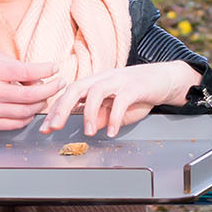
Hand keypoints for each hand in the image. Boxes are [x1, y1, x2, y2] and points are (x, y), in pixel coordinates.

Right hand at [0, 51, 59, 130]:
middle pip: (31, 94)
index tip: (55, 69)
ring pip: (26, 111)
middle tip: (58, 84)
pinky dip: (28, 116)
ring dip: (41, 104)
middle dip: (50, 89)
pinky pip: (16, 123)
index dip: (46, 70)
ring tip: (44, 97)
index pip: (27, 71)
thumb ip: (14, 65)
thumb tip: (39, 76)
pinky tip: (30, 109)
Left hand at [40, 61, 201, 137]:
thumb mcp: (117, 109)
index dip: (55, 110)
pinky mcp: (136, 85)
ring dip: (88, 113)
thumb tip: (88, 127)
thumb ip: (102, 116)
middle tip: (54, 127)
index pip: (69, 94)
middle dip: (62, 107)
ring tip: (87, 133)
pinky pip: (121, 100)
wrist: (167, 79)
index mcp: (96, 82)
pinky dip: (114, 117)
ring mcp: (119, 80)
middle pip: (76, 88)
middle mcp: (104, 78)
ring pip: (96, 91)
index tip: (45, 127)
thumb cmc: (140, 94)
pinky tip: (112, 132)